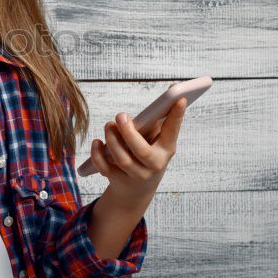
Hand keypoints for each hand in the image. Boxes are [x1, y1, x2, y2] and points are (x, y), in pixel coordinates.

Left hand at [88, 84, 187, 199]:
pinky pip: (105, 168)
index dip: (177, 116)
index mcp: (166, 150)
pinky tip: (96, 142)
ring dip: (112, 139)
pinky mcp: (119, 181)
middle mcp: (154, 165)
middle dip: (129, 132)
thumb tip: (172, 87)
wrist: (137, 189)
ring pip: (122, 159)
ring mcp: (137, 175)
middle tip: (120, 115)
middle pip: (141, 151)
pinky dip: (98, 154)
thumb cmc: (148, 153)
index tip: (180, 99)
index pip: (173, 132)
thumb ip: (160, 117)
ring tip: (109, 125)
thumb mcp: (157, 138)